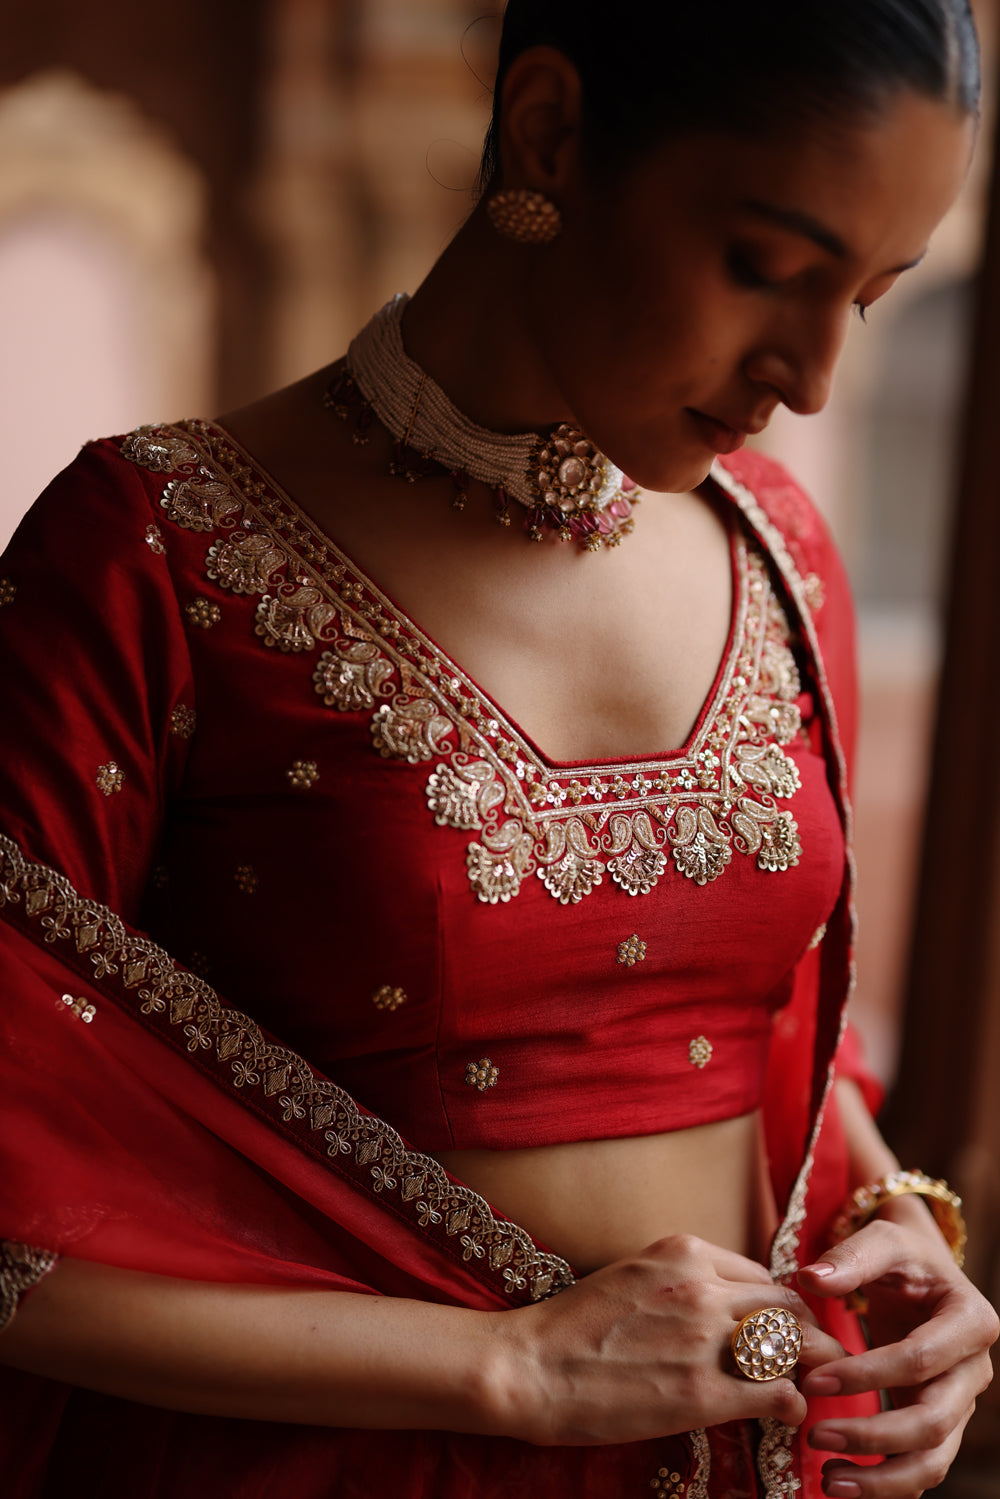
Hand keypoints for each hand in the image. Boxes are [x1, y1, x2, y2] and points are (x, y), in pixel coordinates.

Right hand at [490, 1233, 844, 1445]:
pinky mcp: (704, 1393)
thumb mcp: (633, 1276)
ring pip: (791, 1345)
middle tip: (809, 1361)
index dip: (775, 1307)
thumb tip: (721, 1305)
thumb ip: (681, 1281)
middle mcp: (702, 1287)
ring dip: (804, 1367)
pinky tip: (784, 1414)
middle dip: (805, 1334)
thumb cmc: (573, 1327)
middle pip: (787, 1305)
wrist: (529, 1367)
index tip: (778, 1331)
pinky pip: (779, 1392)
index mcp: (683, 1251)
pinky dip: (792, 1403)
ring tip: (804, 1386)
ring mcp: (705, 1339)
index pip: (761, 1275)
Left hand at [798, 1215, 998, 1497]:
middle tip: (816, 1435)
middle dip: (875, 1435)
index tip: (813, 1380)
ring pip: (934, 1459)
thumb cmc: (902, 1255)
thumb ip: (850, 1257)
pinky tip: (843, 1481)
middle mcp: (975, 1370)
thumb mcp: (882, 1240)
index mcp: (970, 1321)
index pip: (919, 1359)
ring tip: (829, 1481)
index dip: (868, 1375)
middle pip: (933, 1421)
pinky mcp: (941, 1422)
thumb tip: (810, 1279)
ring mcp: (961, 1401)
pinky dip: (888, 1483)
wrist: (922, 1271)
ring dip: (884, 1479)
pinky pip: (922, 1465)